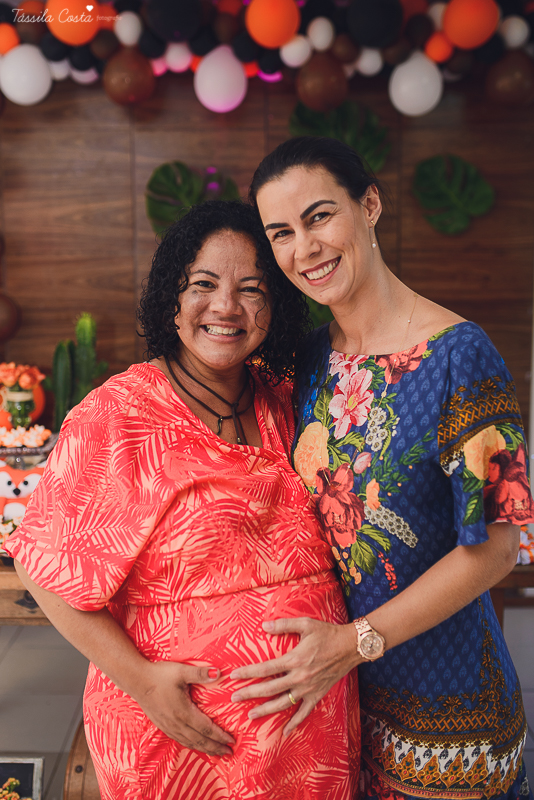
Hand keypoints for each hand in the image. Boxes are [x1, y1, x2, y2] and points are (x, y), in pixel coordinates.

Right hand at [133, 661, 234, 756]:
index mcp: (184, 712)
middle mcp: (177, 723)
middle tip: (229, 752)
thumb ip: (200, 673)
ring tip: (216, 752)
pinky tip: (196, 745)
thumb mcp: (182, 671)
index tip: (232, 741)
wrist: (136, 680)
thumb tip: (219, 673)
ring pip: (190, 743)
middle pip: (200, 740)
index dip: (220, 736)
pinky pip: (180, 740)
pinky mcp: (162, 725)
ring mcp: (168, 726)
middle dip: (216, 747)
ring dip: (205, 749)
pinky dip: (192, 745)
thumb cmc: (160, 674)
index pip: (206, 728)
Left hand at [230, 617, 357, 735]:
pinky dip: (294, 723)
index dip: (247, 672)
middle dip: (249, 694)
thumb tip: (263, 625)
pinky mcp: (317, 695)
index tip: (233, 676)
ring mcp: (308, 689)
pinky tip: (284, 732)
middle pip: (269, 689)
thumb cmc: (327, 634)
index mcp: (294, 660)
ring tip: (250, 716)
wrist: (350, 647)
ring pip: (283, 704)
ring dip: (265, 710)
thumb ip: (283, 625)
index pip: (264, 669)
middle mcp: (299, 677)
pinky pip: (304, 712)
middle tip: (234, 698)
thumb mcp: (305, 624)